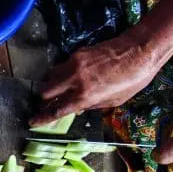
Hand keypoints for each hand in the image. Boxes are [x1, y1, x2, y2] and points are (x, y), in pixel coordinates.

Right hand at [32, 32, 160, 124]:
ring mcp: (73, 64)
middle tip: (46, 104)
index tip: (32, 121)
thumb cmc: (134, 79)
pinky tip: (69, 76)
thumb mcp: (116, 101)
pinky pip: (61, 66)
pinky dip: (60, 73)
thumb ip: (94, 105)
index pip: (57, 109)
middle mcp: (75, 80)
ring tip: (56, 90)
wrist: (140, 50)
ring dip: (49, 85)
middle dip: (43, 100)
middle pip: (44, 92)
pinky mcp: (77, 53)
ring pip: (49, 76)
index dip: (42, 117)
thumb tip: (79, 107)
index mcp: (86, 96)